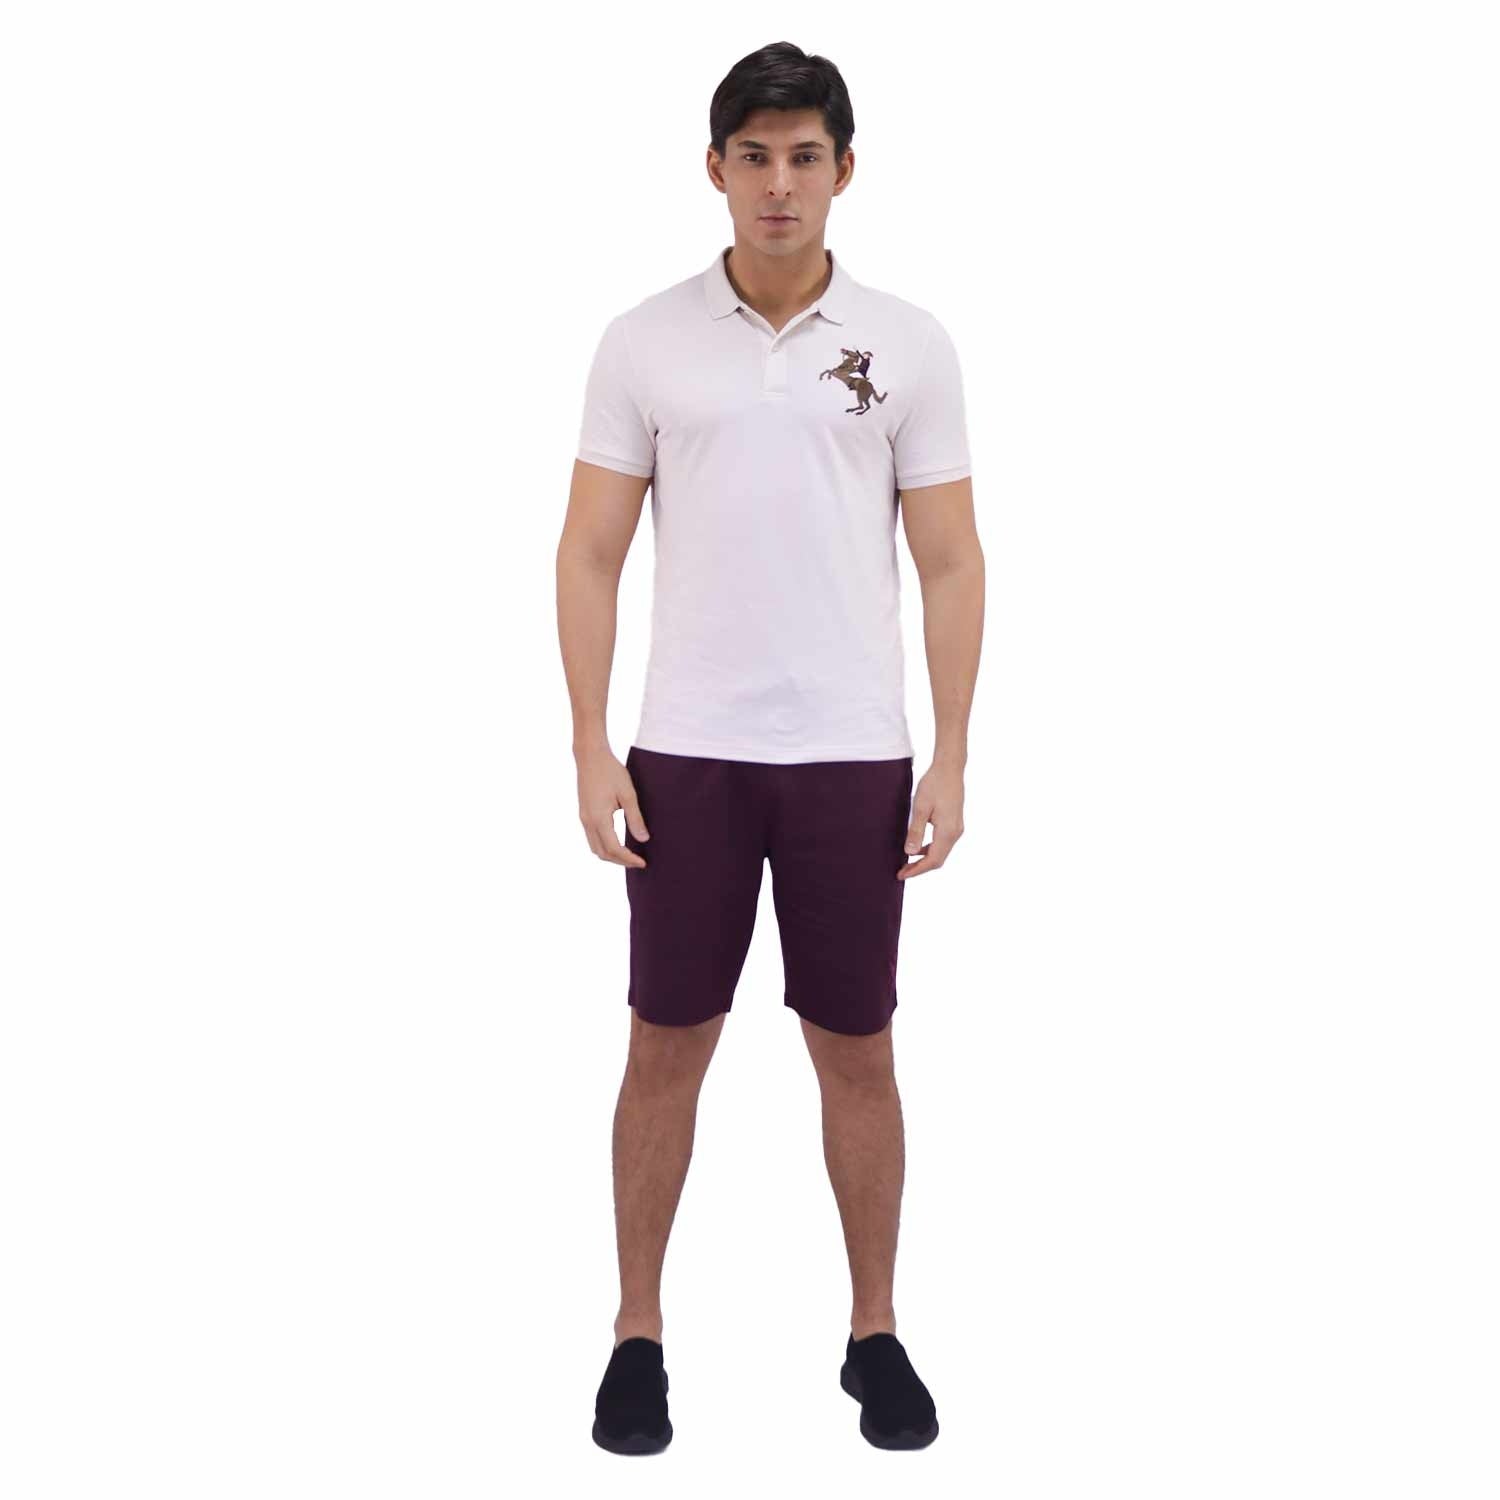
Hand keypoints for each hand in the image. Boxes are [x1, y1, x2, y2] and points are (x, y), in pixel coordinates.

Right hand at [575, 743, 649, 867]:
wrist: (590, 756)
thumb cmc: (610, 771)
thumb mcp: (628, 794)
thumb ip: (635, 818)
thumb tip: (643, 839)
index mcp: (599, 818)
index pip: (614, 849)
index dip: (628, 859)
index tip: (642, 862)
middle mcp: (588, 822)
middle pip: (602, 853)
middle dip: (620, 861)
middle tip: (638, 861)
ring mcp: (584, 818)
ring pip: (595, 847)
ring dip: (611, 855)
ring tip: (629, 854)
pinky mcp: (583, 814)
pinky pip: (592, 838)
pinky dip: (604, 845)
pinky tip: (617, 842)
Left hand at [898, 759, 964, 878]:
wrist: (949, 768)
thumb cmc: (934, 784)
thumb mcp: (920, 807)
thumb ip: (915, 831)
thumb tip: (910, 853)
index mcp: (948, 831)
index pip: (933, 860)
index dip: (917, 870)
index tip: (901, 874)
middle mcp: (955, 833)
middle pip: (938, 859)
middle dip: (920, 868)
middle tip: (901, 872)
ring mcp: (957, 828)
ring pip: (941, 852)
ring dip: (925, 859)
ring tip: (907, 862)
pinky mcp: (954, 824)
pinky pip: (943, 843)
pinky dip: (930, 849)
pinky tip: (917, 848)